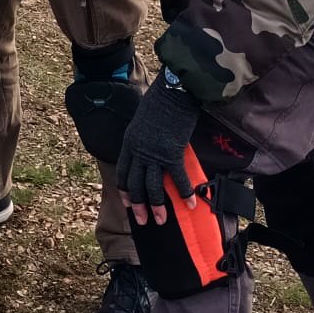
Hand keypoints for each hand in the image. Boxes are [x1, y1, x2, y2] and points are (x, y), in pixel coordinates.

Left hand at [117, 78, 200, 227]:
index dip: (125, 190)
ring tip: (161, 220)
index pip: (123, 172)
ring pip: (152, 187)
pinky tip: (190, 204)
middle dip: (138, 205)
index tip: (127, 203)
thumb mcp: (144, 120)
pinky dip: (184, 193)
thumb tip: (151, 147)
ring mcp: (154, 154)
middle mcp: (139, 151)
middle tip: (142, 221)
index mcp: (130, 142)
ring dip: (157, 206)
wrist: (173, 91)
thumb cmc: (161, 101)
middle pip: (135, 184)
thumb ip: (144, 137)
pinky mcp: (172, 154)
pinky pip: (177, 179)